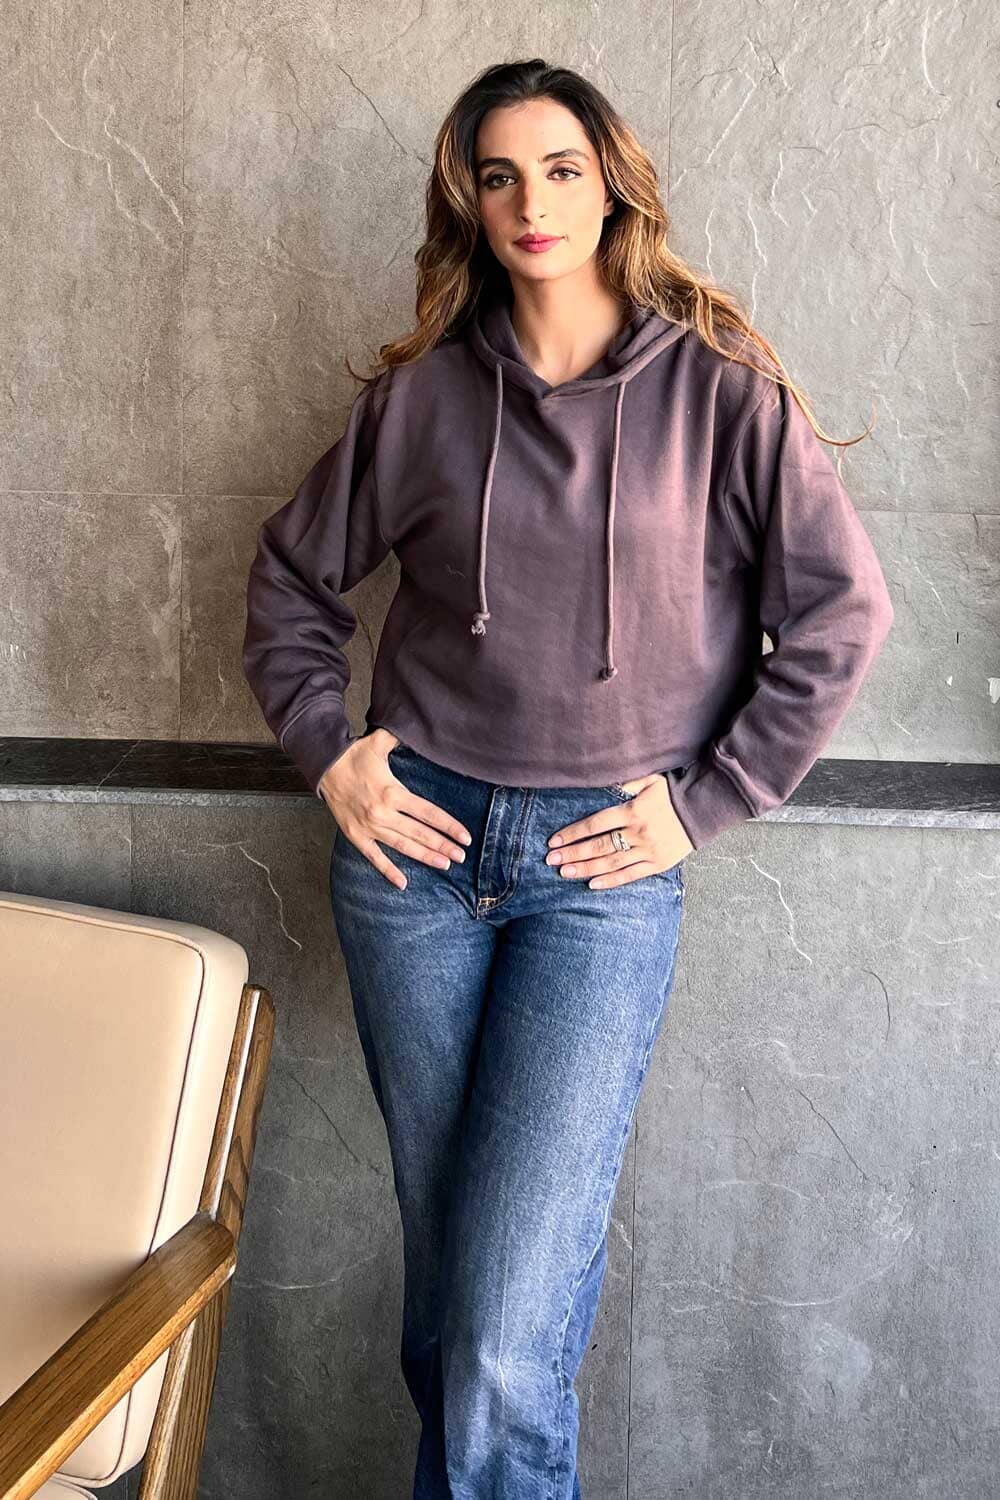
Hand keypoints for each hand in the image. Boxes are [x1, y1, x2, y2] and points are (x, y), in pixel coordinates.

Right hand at [319, 729, 472, 889]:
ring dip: (425, 857)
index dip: (449, 826)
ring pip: (403, 846)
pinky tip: (403, 883)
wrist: (323, 767)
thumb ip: (401, 737)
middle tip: (461, 856)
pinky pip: (374, 857)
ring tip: (445, 864)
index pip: (428, 813)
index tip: (465, 837)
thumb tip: (420, 725)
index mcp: (392, 792)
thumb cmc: (354, 755)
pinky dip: (388, 871)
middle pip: (420, 833)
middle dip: (443, 845)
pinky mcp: (355, 835)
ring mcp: (369, 827)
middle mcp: (383, 813)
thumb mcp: (379, 742)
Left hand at [545, 774, 693, 887]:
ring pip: (612, 862)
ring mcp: (648, 850)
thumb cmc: (672, 793)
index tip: (554, 840)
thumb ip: (626, 783)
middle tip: (551, 860)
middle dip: (573, 853)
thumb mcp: (650, 780)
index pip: (596, 824)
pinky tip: (592, 884)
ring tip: (564, 872)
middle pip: (599, 846)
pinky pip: (631, 875)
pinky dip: (611, 881)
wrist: (703, 810)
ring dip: (586, 868)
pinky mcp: (658, 864)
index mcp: (633, 811)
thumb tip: (603, 786)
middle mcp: (638, 832)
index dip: (573, 833)